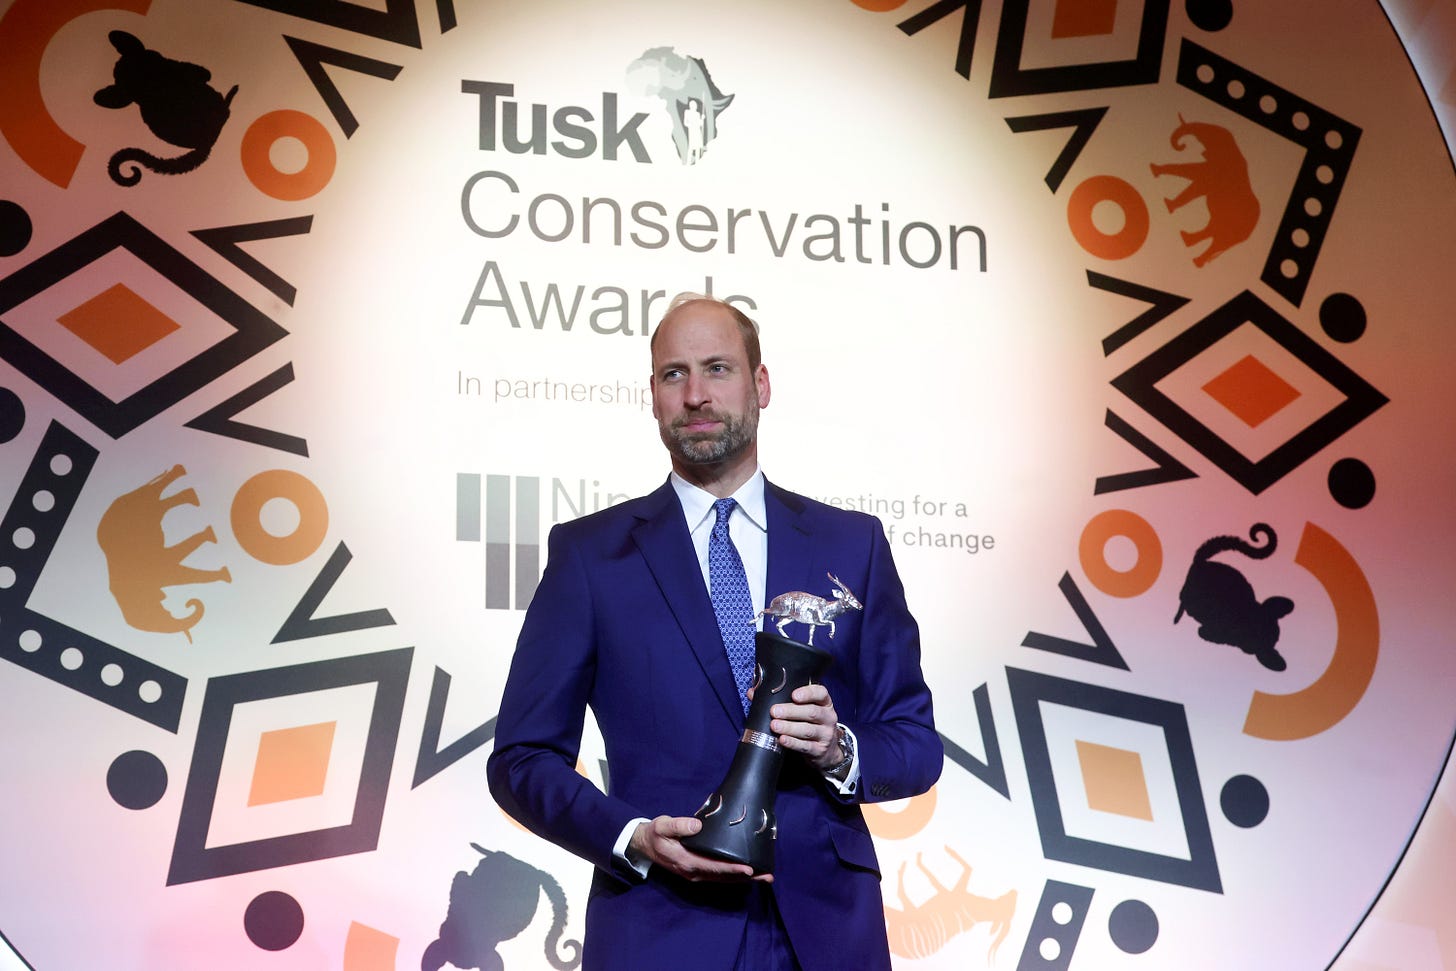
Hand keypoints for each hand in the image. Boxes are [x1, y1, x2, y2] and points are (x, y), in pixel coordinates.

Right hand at [629, 816, 771, 882]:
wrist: (645, 845)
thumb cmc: (655, 834)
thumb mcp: (662, 826)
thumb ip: (678, 825)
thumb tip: (698, 825)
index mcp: (687, 861)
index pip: (714, 867)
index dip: (732, 869)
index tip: (749, 869)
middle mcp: (694, 872)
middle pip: (724, 878)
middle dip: (747, 878)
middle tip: (768, 877)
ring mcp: (697, 874)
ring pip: (724, 879)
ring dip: (744, 880)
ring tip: (764, 877)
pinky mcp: (699, 871)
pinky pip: (720, 876)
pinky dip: (734, 876)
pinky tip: (747, 874)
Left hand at [765, 683, 842, 771]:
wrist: (826, 751)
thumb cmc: (809, 724)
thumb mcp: (801, 710)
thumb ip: (780, 699)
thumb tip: (752, 692)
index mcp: (824, 703)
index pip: (821, 693)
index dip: (808, 693)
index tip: (793, 695)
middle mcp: (828, 717)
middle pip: (812, 712)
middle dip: (791, 711)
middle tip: (774, 711)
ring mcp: (826, 734)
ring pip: (808, 730)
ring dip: (789, 727)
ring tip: (774, 725)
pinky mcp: (820, 750)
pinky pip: (805, 746)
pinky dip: (793, 743)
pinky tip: (782, 740)